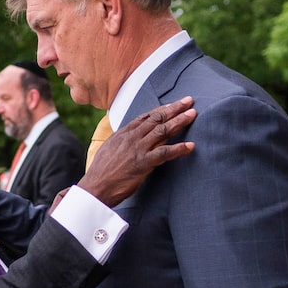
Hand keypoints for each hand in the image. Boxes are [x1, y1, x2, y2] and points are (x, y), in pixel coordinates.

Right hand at [79, 96, 195, 206]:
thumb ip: (121, 142)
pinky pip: (164, 153)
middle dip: (174, 108)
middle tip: (188, 101)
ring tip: (192, 114)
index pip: (145, 117)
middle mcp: (131, 138)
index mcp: (123, 134)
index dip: (161, 109)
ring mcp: (138, 149)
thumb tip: (128, 138)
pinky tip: (190, 146)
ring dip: (179, 121)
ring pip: (162, 130)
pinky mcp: (143, 163)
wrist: (95, 187)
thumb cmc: (100, 172)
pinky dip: (179, 149)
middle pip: (156, 119)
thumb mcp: (108, 150)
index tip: (173, 104)